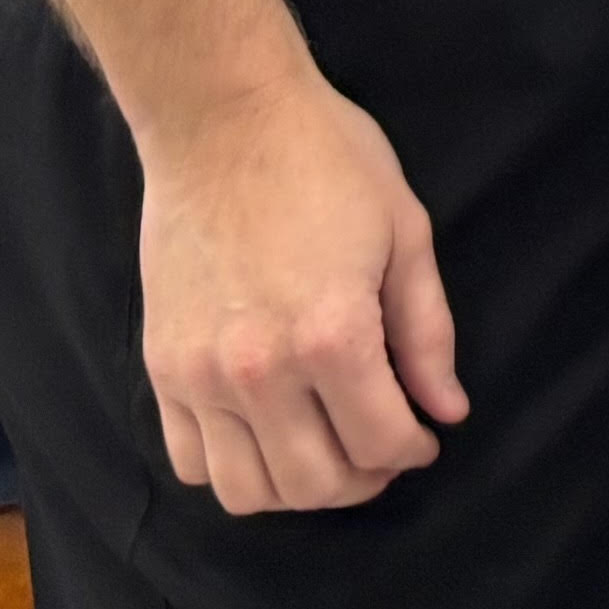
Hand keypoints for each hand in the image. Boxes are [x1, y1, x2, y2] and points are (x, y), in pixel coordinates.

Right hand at [138, 73, 466, 515]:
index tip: (423, 437)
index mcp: (332, 334)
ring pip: (247, 490)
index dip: (413, 449)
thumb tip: (447, 410)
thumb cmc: (326, 159)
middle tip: (382, 450)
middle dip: (364, 480)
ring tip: (325, 452)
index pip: (381, 442)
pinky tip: (264, 435)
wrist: (222, 117)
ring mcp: (201, 374)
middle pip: (316, 483)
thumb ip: (428, 332)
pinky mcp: (161, 367)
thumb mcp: (405, 232)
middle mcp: (261, 369)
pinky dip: (232, 468)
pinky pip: (190, 461)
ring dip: (296, 489)